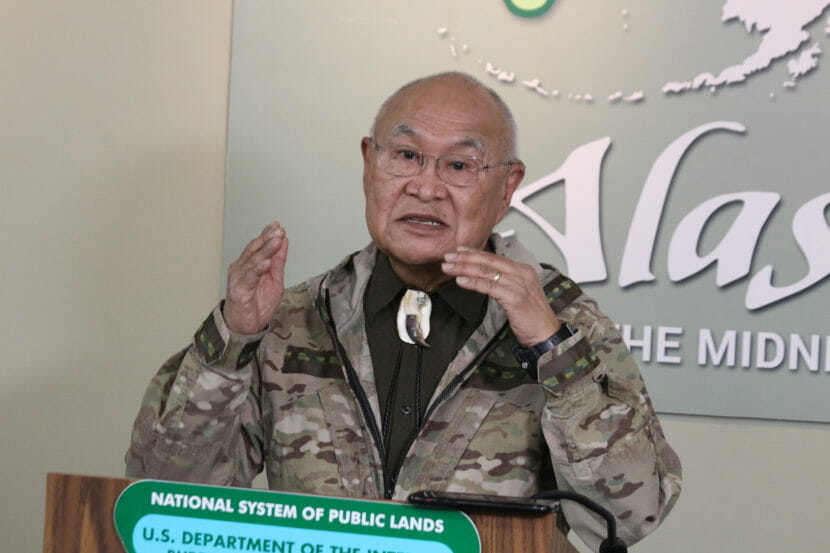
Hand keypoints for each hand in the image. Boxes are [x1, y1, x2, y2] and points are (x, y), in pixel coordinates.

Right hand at [224, 222, 288, 334]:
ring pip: (253, 261)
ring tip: (276, 241)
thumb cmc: (256, 303)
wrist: (245, 326)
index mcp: (249, 264)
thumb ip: (278, 261)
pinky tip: (266, 262)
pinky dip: (258, 270)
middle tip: (278, 230)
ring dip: (265, 250)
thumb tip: (284, 242)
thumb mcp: (275, 279)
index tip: (277, 226)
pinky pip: (249, 278)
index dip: (267, 235)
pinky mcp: (239, 291)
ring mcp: (239, 279)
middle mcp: (241, 268)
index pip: (258, 246)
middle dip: (267, 239)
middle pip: (255, 250)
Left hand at [441, 247, 559, 346]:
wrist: (546, 334)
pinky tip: (461, 281)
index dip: (475, 253)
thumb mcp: (517, 294)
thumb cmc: (531, 317)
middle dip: (465, 258)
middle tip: (448, 257)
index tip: (458, 251)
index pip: (495, 257)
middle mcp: (522, 274)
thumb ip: (503, 283)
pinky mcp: (515, 297)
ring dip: (464, 268)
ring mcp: (519, 284)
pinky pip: (490, 287)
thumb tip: (482, 276)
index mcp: (523, 270)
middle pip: (489, 261)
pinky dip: (474, 283)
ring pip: (487, 272)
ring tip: (449, 268)